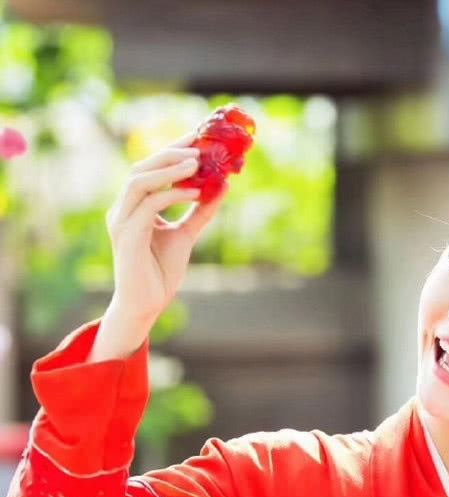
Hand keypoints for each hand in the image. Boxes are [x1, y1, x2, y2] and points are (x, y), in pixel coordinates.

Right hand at [104, 131, 227, 325]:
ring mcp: (121, 220)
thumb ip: (201, 211)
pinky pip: (148, 204)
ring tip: (198, 162)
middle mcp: (123, 208)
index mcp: (135, 205)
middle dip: (171, 151)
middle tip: (201, 143)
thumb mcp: (186, 234)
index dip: (174, 149)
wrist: (147, 305)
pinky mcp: (126, 236)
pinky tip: (195, 191)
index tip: (200, 136)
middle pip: (142, 167)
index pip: (152, 168)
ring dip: (169, 168)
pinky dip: (171, 193)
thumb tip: (222, 186)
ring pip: (139, 180)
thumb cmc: (160, 271)